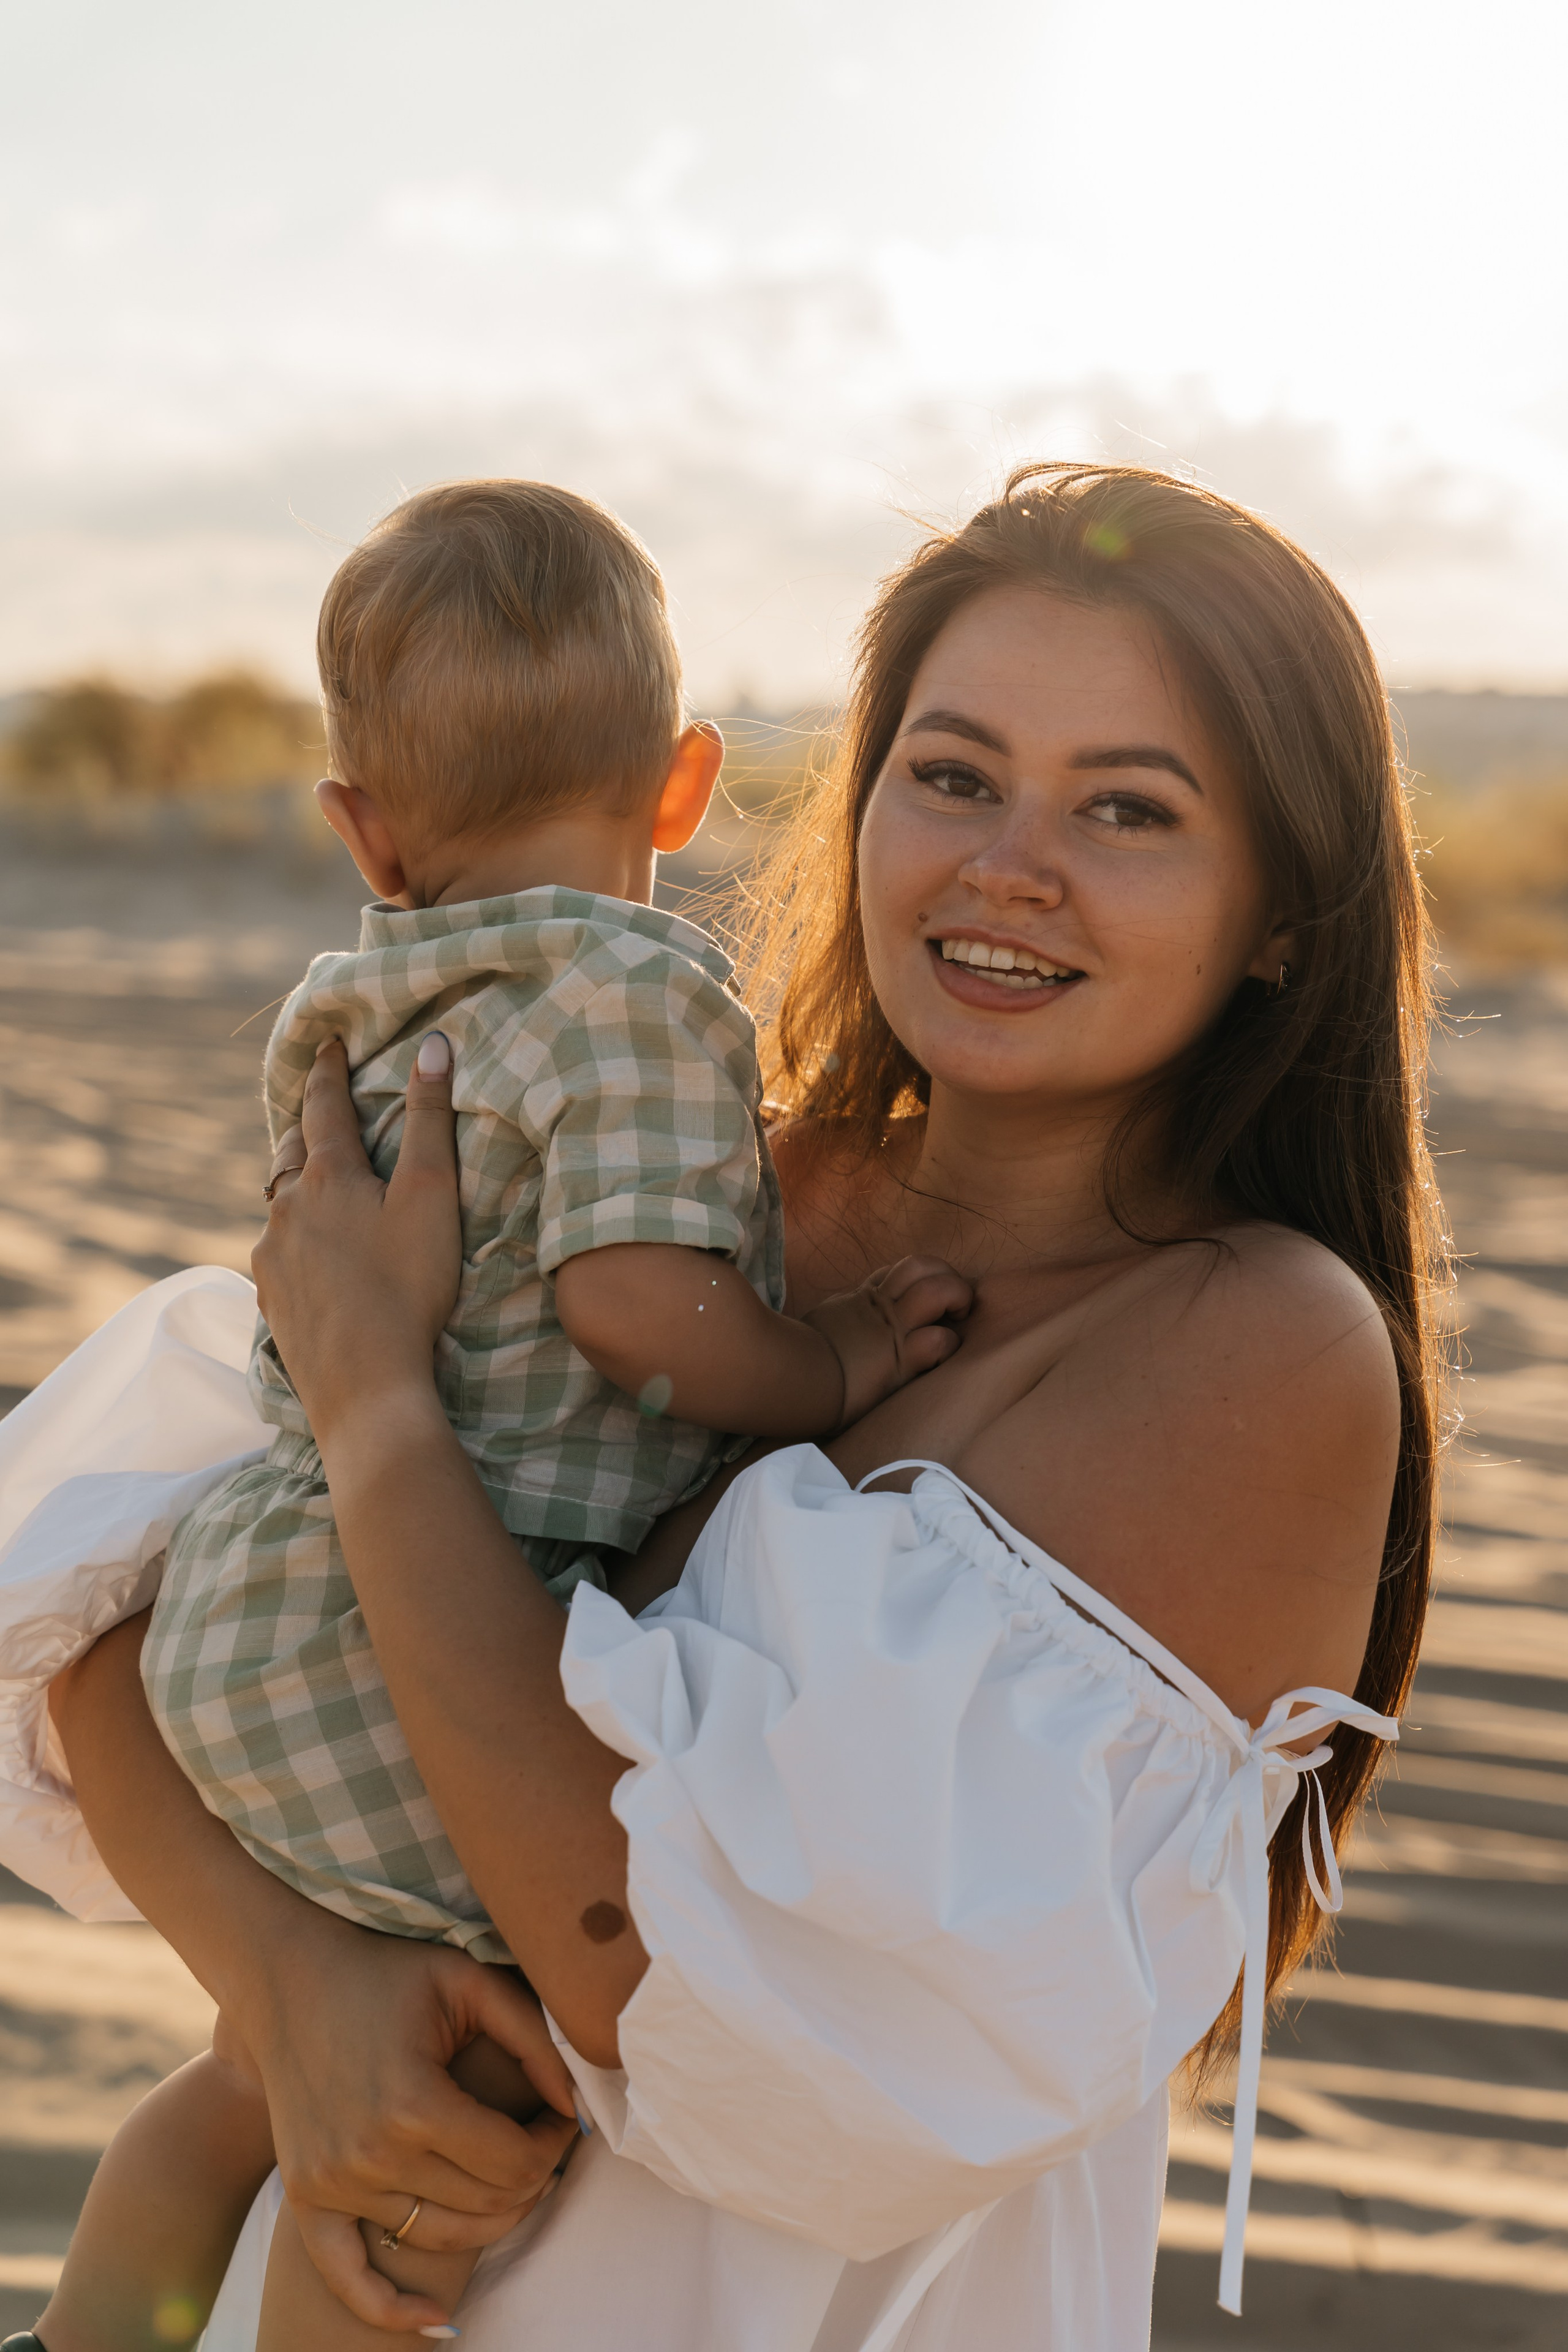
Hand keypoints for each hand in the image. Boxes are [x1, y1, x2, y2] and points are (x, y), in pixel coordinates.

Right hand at [247, 1923, 579, 2329]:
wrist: (288, 1979)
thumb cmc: (386, 1971)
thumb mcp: (467, 1981)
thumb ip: (531, 2038)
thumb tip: (576, 2105)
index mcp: (415, 2104)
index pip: (514, 2161)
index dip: (554, 2144)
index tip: (561, 2119)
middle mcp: (371, 2155)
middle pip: (483, 2203)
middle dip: (531, 2178)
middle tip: (543, 2143)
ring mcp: (332, 2182)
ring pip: (438, 2237)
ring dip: (490, 2219)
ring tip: (513, 2183)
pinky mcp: (306, 2196)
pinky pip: (347, 2276)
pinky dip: (390, 2309)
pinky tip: (438, 2322)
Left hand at [252, 1033, 461, 1443]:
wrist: (365, 1387)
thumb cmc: (408, 1287)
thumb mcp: (431, 1197)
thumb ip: (430, 1120)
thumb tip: (434, 1047)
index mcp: (326, 1177)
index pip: (323, 1104)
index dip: (328, 1070)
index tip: (327, 1041)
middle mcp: (285, 1209)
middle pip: (289, 1153)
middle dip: (303, 1127)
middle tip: (316, 1112)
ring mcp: (270, 1257)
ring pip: (280, 1206)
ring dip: (297, 1190)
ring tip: (318, 1189)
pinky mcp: (269, 1300)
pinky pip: (278, 1253)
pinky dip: (295, 1240)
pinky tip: (314, 1259)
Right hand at [803, 1255, 971, 1427]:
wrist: (788, 1379)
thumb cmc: (794, 1359)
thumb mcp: (816, 1324)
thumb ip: (834, 1318)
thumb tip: (830, 1321)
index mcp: (859, 1300)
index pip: (894, 1272)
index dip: (915, 1278)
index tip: (918, 1298)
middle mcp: (878, 1307)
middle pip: (921, 1265)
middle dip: (948, 1274)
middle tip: (954, 1301)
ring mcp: (890, 1330)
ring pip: (938, 1291)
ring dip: (958, 1296)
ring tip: (960, 1313)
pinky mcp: (899, 1361)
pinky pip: (937, 1341)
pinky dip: (948, 1345)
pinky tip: (944, 1354)